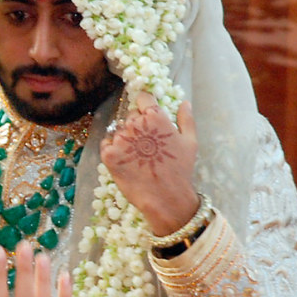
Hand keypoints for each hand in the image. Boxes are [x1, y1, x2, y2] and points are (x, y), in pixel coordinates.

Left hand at [100, 91, 198, 235]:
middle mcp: (135, 124)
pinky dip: (113, 150)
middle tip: (146, 146)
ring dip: (125, 140)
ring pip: (119, 131)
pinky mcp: (109, 154)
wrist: (166, 198)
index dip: (145, 106)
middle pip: (131, 116)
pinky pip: (107, 144)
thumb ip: (186, 119)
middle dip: (137, 127)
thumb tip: (184, 102)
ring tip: (137, 157)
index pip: (143, 98)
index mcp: (155, 117)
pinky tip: (126, 161)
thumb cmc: (180, 170)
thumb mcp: (190, 142)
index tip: (147, 115)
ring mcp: (120, 139)